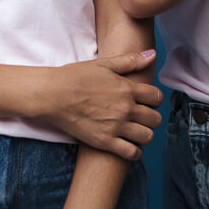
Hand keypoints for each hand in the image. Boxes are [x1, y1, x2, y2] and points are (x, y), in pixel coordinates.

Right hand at [39, 50, 162, 159]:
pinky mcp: (105, 141)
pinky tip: (129, 146)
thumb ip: (130, 61)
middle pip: (155, 119)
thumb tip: (152, 55)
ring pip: (147, 136)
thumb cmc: (74, 77)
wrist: (52, 94)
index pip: (156, 97)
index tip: (147, 101)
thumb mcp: (103, 64)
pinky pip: (132, 153)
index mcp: (126, 88)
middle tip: (142, 117)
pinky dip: (135, 152)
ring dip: (145, 134)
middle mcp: (125, 108)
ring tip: (136, 131)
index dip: (154, 100)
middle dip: (152, 118)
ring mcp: (116, 126)